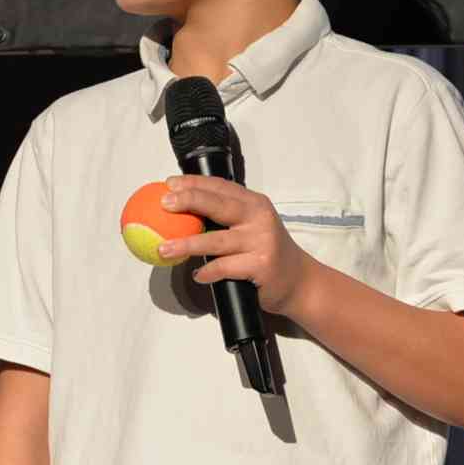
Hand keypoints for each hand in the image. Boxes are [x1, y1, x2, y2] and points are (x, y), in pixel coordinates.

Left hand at [156, 175, 317, 316]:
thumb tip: (182, 211)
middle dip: (189, 201)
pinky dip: (208, 272)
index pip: (221, 187)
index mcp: (255, 203)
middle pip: (219, 205)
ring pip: (216, 240)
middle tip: (164, 204)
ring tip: (164, 248)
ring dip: (186, 245)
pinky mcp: (260, 265)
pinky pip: (225, 267)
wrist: (300, 281)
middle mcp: (259, 218)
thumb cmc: (266, 252)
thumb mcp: (252, 226)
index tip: (169, 183)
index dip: (194, 183)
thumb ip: (226, 217)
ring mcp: (261, 241)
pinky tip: (197, 275)